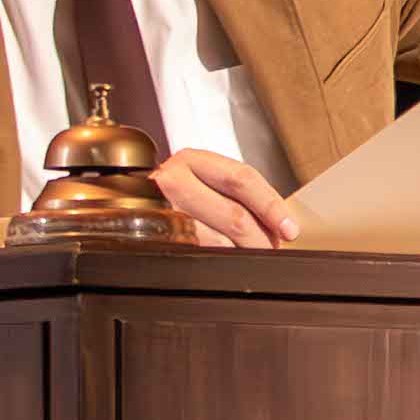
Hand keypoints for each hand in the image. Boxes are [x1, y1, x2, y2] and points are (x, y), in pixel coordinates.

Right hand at [151, 146, 303, 249]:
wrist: (129, 201)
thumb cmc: (181, 191)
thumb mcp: (208, 180)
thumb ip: (240, 194)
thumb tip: (280, 225)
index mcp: (193, 160)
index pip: (242, 179)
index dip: (271, 205)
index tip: (289, 228)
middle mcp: (174, 180)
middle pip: (234, 214)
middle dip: (262, 237)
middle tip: (274, 247)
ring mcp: (163, 211)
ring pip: (218, 240)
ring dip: (244, 252)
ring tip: (256, 254)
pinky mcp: (158, 238)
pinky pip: (200, 253)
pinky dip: (223, 259)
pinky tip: (233, 259)